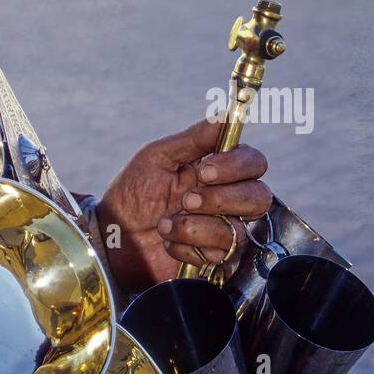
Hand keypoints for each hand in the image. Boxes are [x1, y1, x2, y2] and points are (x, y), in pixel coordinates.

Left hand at [96, 119, 270, 292]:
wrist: (114, 235)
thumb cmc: (135, 191)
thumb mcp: (159, 157)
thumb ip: (194, 138)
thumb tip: (225, 113)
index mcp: (218, 169)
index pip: (253, 162)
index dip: (235, 167)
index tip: (203, 172)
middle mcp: (228, 199)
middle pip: (260, 197)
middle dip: (221, 199)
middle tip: (186, 201)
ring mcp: (224, 230)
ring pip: (239, 231)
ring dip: (196, 227)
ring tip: (166, 224)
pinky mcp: (216, 259)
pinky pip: (221, 256)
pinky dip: (188, 248)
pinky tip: (168, 242)